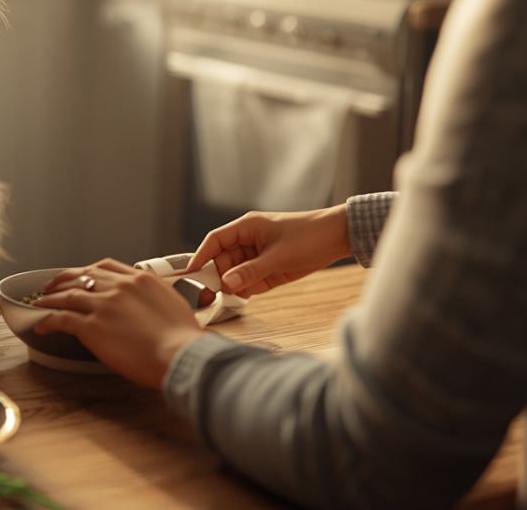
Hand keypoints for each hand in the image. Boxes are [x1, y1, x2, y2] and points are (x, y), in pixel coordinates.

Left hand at [34, 259, 206, 388]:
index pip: (105, 266)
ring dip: (50, 298)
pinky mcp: (92, 327)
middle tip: (52, 287)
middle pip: (81, 276)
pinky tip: (41, 325)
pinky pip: (62, 319)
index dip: (86, 270)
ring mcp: (104, 305)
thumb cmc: (183, 338)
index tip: (79, 275)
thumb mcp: (174, 303)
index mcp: (140, 279)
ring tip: (40, 303)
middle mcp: (119, 287)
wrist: (181, 354)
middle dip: (63, 280)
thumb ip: (156, 296)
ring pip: (67, 295)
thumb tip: (150, 301)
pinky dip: (48, 320)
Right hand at [186, 204, 352, 296]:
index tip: (189, 273)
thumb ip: (251, 271)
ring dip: (231, 286)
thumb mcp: (278, 256)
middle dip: (216, 277)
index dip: (200, 256)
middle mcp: (248, 241)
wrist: (338, 238)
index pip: (214, 241)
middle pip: (222, 261)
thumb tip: (227, 284)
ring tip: (226, 299)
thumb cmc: (309, 235)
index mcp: (246, 227)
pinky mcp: (268, 269)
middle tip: (209, 296)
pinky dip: (245, 290)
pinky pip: (249, 281)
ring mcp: (257, 256)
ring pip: (234, 273)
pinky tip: (243, 296)